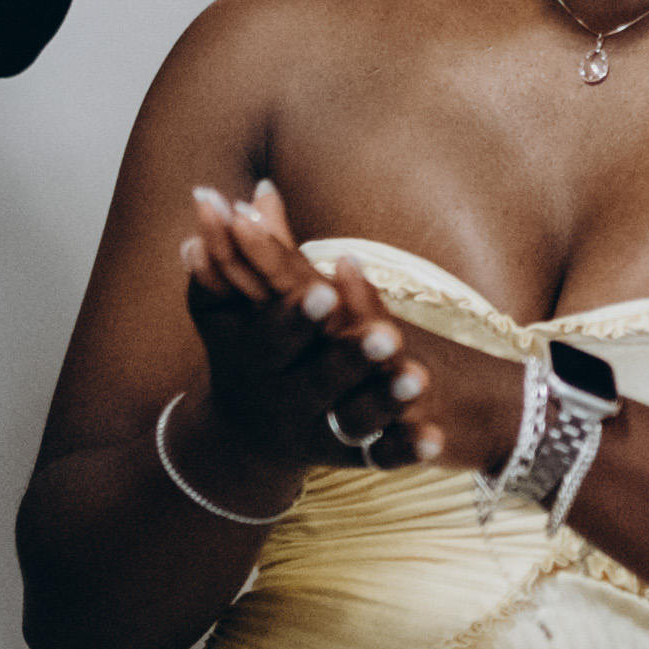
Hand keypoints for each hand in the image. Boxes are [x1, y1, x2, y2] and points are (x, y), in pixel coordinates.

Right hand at [180, 179, 449, 479]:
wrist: (241, 438)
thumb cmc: (237, 354)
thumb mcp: (227, 311)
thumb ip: (227, 256)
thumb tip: (211, 192)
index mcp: (256, 360)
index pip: (274, 335)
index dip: (297, 315)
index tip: (326, 291)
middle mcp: (285, 398)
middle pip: (318, 379)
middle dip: (350, 359)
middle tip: (388, 337)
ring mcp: (318, 430)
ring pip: (354, 419)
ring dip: (386, 401)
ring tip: (418, 379)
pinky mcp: (348, 454)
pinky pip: (380, 456)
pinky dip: (407, 449)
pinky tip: (437, 440)